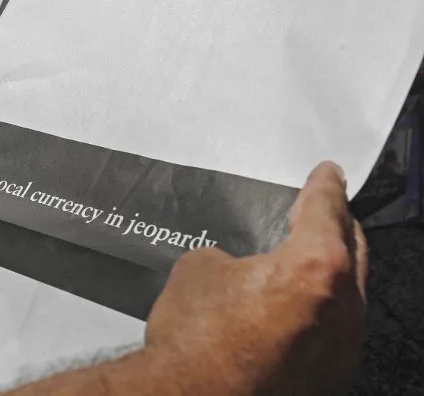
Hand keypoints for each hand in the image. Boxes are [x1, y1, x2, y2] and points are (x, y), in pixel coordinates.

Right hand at [144, 161, 366, 394]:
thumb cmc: (196, 338)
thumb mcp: (201, 268)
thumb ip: (236, 258)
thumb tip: (241, 272)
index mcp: (315, 266)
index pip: (326, 210)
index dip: (324, 185)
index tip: (328, 172)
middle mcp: (343, 307)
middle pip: (353, 249)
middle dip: (337, 225)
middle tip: (324, 208)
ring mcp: (342, 347)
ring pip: (349, 293)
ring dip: (331, 270)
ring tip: (308, 257)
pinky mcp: (331, 377)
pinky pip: (335, 328)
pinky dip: (321, 308)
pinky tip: (293, 308)